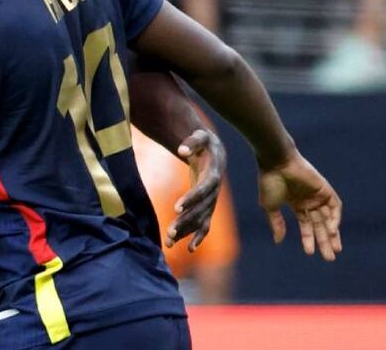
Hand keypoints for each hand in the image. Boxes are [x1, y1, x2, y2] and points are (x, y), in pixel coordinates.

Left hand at [165, 129, 225, 250]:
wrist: (215, 152)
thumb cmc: (204, 142)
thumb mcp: (201, 136)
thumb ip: (192, 141)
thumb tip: (181, 149)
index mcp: (214, 174)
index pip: (203, 189)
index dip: (191, 198)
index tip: (176, 207)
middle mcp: (215, 192)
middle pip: (201, 210)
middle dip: (186, 221)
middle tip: (170, 232)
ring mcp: (212, 201)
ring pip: (201, 220)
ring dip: (186, 231)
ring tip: (169, 242)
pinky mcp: (208, 207)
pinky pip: (205, 225)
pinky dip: (198, 237)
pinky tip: (189, 249)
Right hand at [258, 152, 342, 260]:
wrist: (276, 163)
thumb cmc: (270, 182)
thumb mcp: (269, 206)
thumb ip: (276, 223)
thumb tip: (278, 241)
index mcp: (296, 203)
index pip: (306, 225)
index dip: (308, 239)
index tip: (309, 253)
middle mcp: (308, 201)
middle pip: (320, 225)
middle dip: (324, 241)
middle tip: (330, 258)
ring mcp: (317, 195)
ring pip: (328, 218)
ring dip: (332, 234)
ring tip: (335, 250)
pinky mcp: (325, 189)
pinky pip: (335, 206)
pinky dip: (335, 218)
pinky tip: (332, 230)